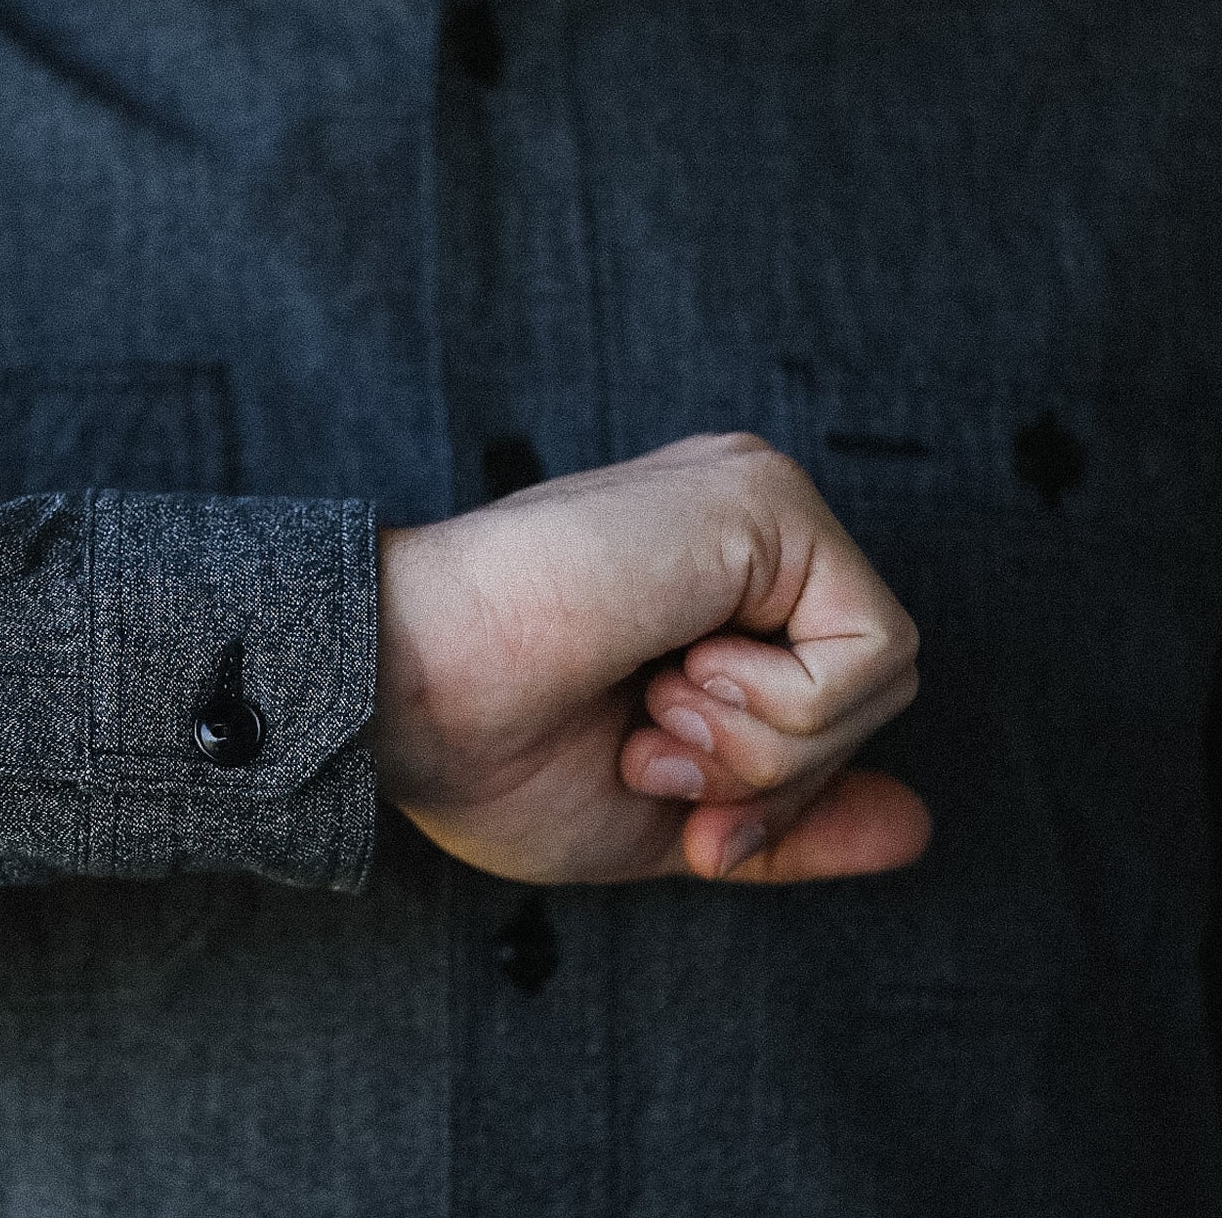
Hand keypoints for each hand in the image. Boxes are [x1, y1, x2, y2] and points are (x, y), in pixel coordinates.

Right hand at [366, 432, 928, 884]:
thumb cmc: (491, 748)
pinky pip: (872, 650)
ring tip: (648, 710)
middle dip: (767, 773)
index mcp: (710, 589)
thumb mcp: (669, 813)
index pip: (828, 708)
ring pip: (881, 676)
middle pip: (868, 695)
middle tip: (645, 754)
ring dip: (760, 744)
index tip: (664, 807)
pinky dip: (781, 710)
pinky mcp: (767, 502)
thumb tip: (919, 828)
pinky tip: (675, 673)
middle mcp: (743, 532)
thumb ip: (789, 813)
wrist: (409, 695)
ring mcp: (757, 506)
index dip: (766, 789)